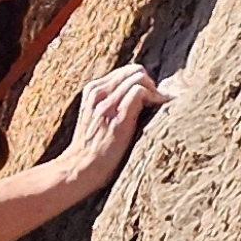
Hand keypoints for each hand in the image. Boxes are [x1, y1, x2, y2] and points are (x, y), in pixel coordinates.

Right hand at [59, 60, 166, 200]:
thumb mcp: (95, 118)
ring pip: (139, 78)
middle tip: (158, 102)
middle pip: (134, 71)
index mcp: (93, 90)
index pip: (126, 71)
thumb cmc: (92, 149)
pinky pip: (140, 92)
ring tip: (161, 106)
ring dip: (155, 90)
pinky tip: (160, 108)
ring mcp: (108, 104)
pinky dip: (154, 97)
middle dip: (151, 84)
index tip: (151, 97)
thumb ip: (110, 103)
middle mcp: (99, 93)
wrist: (79, 169)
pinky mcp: (119, 118)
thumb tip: (137, 97)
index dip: (142, 82)